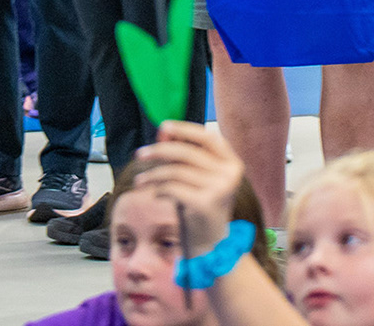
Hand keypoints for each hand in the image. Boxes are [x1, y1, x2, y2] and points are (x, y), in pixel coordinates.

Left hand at [132, 121, 242, 248]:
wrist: (213, 247)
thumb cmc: (203, 209)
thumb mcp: (198, 179)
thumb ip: (185, 155)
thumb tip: (163, 131)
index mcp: (233, 164)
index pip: (209, 138)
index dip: (186, 129)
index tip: (164, 126)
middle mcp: (229, 174)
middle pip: (187, 152)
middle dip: (159, 150)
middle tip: (140, 154)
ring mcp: (219, 189)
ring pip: (176, 170)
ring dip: (152, 174)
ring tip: (140, 181)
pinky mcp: (204, 204)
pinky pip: (172, 187)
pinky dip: (158, 188)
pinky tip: (154, 194)